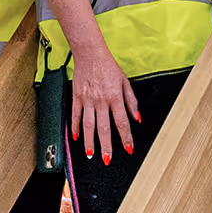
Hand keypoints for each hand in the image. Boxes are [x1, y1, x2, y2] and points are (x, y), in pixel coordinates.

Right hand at [69, 48, 141, 164]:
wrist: (90, 54)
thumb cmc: (108, 67)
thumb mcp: (125, 82)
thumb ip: (131, 101)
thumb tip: (137, 117)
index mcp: (115, 97)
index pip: (122, 122)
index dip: (126, 137)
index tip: (128, 149)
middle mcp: (101, 101)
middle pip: (104, 128)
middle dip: (106, 146)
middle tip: (107, 159)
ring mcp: (87, 100)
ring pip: (88, 125)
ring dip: (89, 141)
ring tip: (90, 154)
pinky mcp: (76, 97)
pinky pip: (75, 115)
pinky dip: (75, 127)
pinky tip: (76, 137)